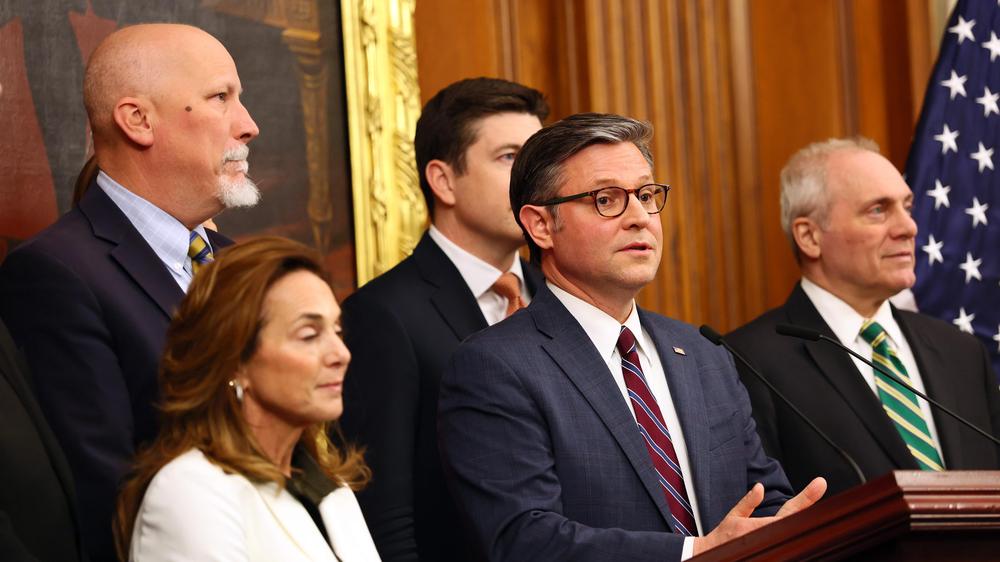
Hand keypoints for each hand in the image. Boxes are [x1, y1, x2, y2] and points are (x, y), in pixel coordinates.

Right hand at [692, 477, 825, 554]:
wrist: (709, 557)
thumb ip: (748, 502)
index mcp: (760, 525)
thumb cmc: (722, 538)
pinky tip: (799, 536)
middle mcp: (766, 537)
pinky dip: (793, 541)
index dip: (807, 497)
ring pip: (795, 539)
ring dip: (803, 530)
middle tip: (819, 495)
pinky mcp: (767, 554)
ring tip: (815, 523)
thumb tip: (760, 488)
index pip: (790, 510)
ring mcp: (768, 548)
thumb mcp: (733, 517)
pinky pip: (786, 547)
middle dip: (809, 512)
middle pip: (797, 524)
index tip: (820, 483)